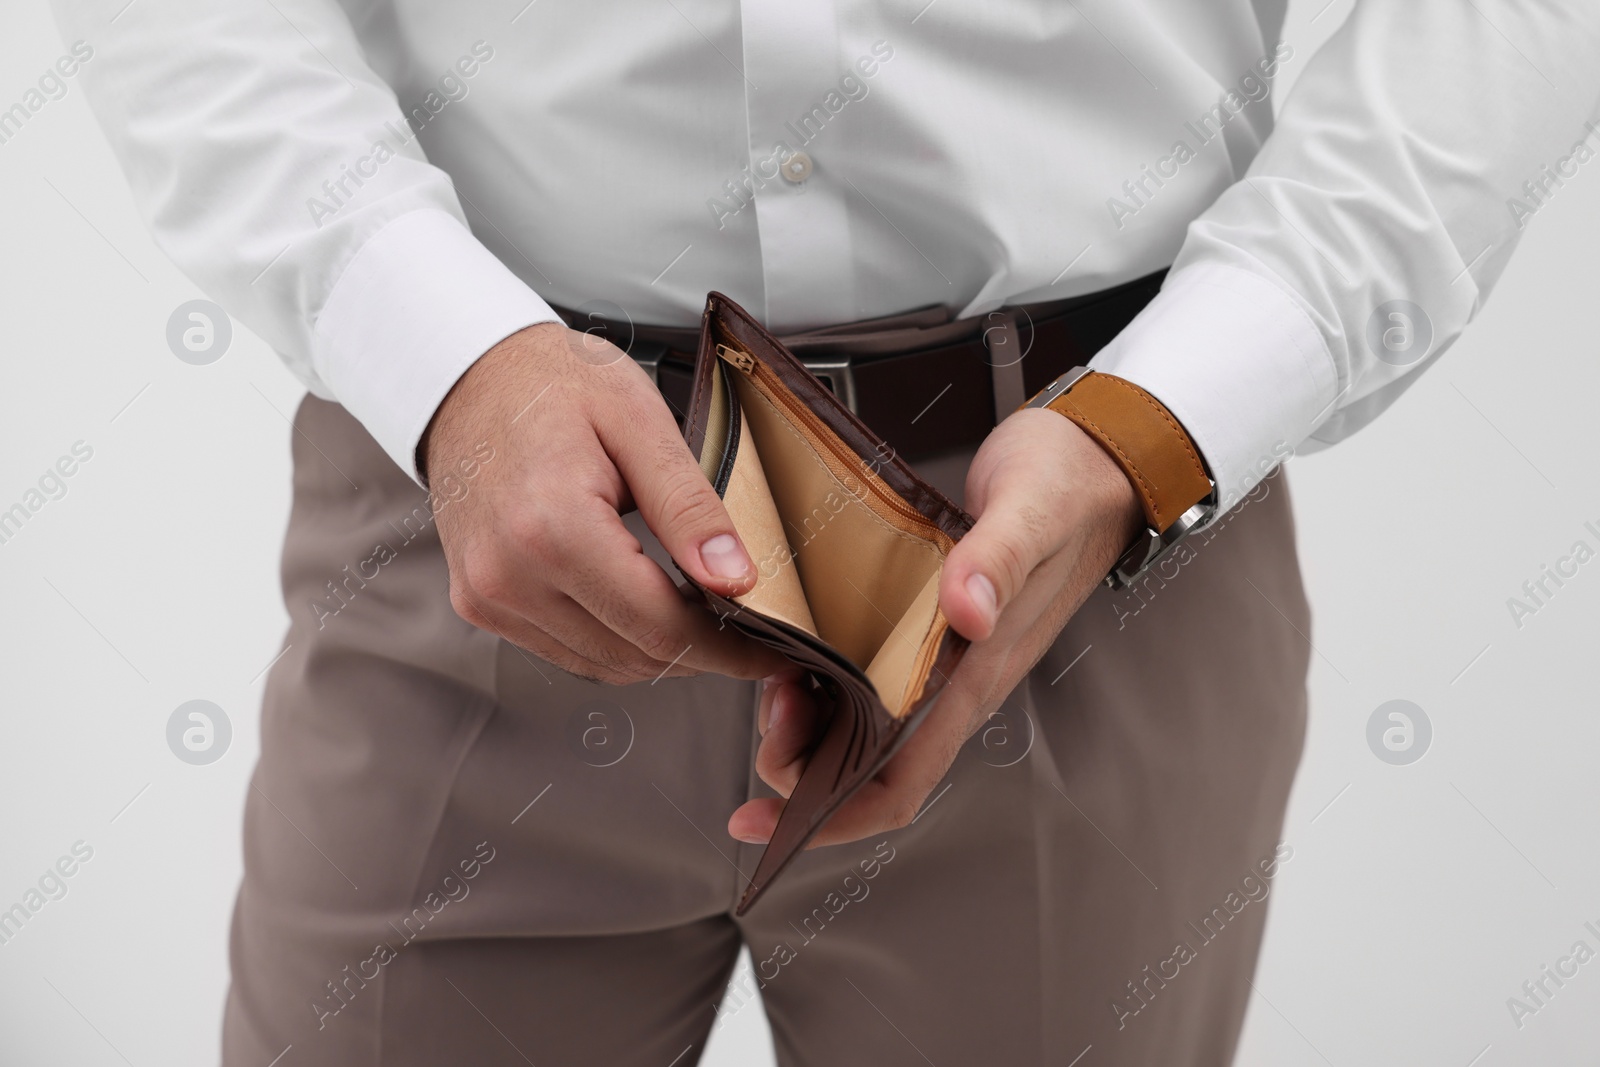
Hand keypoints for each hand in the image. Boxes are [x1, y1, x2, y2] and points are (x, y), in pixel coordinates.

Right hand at [424, 322, 788, 683]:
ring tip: (697, 611)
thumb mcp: (639, 422)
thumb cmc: (549, 382)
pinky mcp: (481, 602)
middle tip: (745, 628)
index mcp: (551, 526)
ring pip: (602, 665)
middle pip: (633, 655)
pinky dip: (614, 639)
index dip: (726, 649)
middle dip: (700, 651)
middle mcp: (508, 574)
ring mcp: (489, 594)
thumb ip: (688, 506)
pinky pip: (566, 650)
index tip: (770, 652)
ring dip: (657, 650)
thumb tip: (734, 579)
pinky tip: (641, 603)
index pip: (660, 626)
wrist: (469, 376)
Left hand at [728, 407, 1142, 844]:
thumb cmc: (1068, 484)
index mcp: (978, 673)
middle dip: (802, 767)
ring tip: (773, 681)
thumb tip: (966, 614)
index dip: (832, 818)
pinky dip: (823, 679)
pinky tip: (796, 653)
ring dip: (808, 724)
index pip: (901, 782)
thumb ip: (998, 560)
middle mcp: (959, 680)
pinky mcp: (933, 626)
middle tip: (766, 713)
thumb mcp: (1030, 509)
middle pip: (868, 767)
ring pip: (862, 726)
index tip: (765, 820)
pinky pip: (869, 677)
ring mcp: (946, 659)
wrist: (1098, 459)